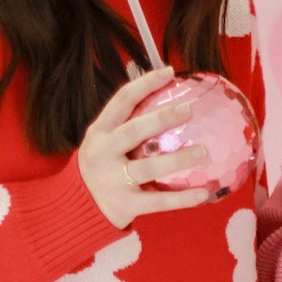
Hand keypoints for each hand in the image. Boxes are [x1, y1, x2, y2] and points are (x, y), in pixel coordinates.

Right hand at [78, 65, 211, 227]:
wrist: (77, 209)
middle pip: (133, 131)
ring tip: (203, 152)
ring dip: (178, 159)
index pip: (122, 100)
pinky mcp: (125, 204)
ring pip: (149, 167)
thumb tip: (169, 96)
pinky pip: (158, 201)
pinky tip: (204, 193)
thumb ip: (127, 124)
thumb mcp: (103, 142)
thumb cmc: (102, 168)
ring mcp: (113, 180)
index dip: (145, 84)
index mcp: (99, 132)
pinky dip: (182, 199)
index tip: (170, 72)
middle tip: (188, 109)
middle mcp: (103, 153)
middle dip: (161, 118)